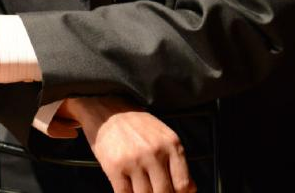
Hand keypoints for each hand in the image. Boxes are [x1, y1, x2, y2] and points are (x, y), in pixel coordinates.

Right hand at [62, 96, 195, 192]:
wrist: (106, 108)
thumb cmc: (136, 124)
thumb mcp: (162, 135)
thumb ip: (175, 160)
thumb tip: (189, 190)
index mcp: (170, 143)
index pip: (183, 184)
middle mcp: (154, 152)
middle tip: (154, 189)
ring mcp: (134, 161)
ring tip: (140, 187)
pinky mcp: (115, 167)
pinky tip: (127, 188)